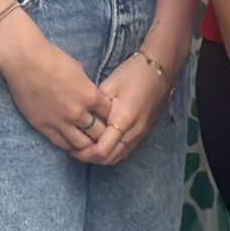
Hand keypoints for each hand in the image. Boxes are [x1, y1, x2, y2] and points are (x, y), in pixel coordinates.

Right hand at [0, 13, 109, 156]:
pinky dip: (69, 146)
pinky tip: (71, 142)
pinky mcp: (43, 126)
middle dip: (102, 134)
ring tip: (86, 141)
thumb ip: (88, 89)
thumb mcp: (80, 72)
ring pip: (82, 145)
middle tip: (100, 133)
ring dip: (86, 143)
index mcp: (90, 96)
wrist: (24, 61)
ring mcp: (60, 122)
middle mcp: (78, 112)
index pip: (110, 115)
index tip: (107, 117)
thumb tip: (94, 98)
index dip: (110, 117)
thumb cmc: (53, 59)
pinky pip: (62, 144)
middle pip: (99, 134)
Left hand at [81, 42, 181, 166]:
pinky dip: (110, 153)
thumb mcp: (108, 86)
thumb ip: (95, 107)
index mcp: (123, 120)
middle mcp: (133, 132)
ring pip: (117, 158)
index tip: (69, 146)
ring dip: (100, 157)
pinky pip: (124, 152)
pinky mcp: (142, 133)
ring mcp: (140, 135)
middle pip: (108, 159)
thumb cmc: (132, 74)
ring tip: (85, 147)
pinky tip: (100, 144)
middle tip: (73, 149)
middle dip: (89, 157)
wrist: (160, 70)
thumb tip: (80, 122)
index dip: (83, 152)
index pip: (101, 150)